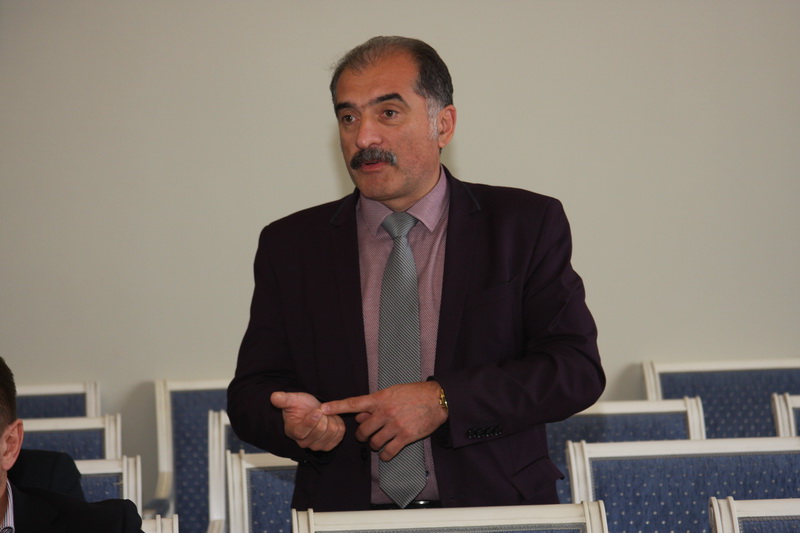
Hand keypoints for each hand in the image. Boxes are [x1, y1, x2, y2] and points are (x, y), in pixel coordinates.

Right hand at [270, 391, 345, 451]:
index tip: (317, 410)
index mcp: (293, 432)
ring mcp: (317, 446)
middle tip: (320, 410)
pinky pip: (340, 433)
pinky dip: (338, 423)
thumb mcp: (292, 399)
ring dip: (332, 419)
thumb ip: (283, 399)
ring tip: (325, 415)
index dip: (312, 420)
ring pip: (332, 431)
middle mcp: (304, 443)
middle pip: (321, 430)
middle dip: (324, 416)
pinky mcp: (329, 445)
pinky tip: (331, 420)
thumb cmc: (300, 406)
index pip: (303, 431)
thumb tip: (274, 396)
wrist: (312, 411)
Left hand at [320, 381, 447, 460]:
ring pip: (374, 442)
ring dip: (374, 445)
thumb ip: (374, 404)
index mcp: (380, 399)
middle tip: (366, 436)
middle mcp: (385, 412)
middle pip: (362, 430)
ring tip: (379, 441)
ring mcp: (394, 425)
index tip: (322, 409)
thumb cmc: (414, 393)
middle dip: (362, 436)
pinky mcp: (405, 437)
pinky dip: (385, 455)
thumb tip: (359, 416)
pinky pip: (388, 452)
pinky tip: (387, 452)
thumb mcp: (391, 392)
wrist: (436, 399)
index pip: (353, 403)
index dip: (336, 406)